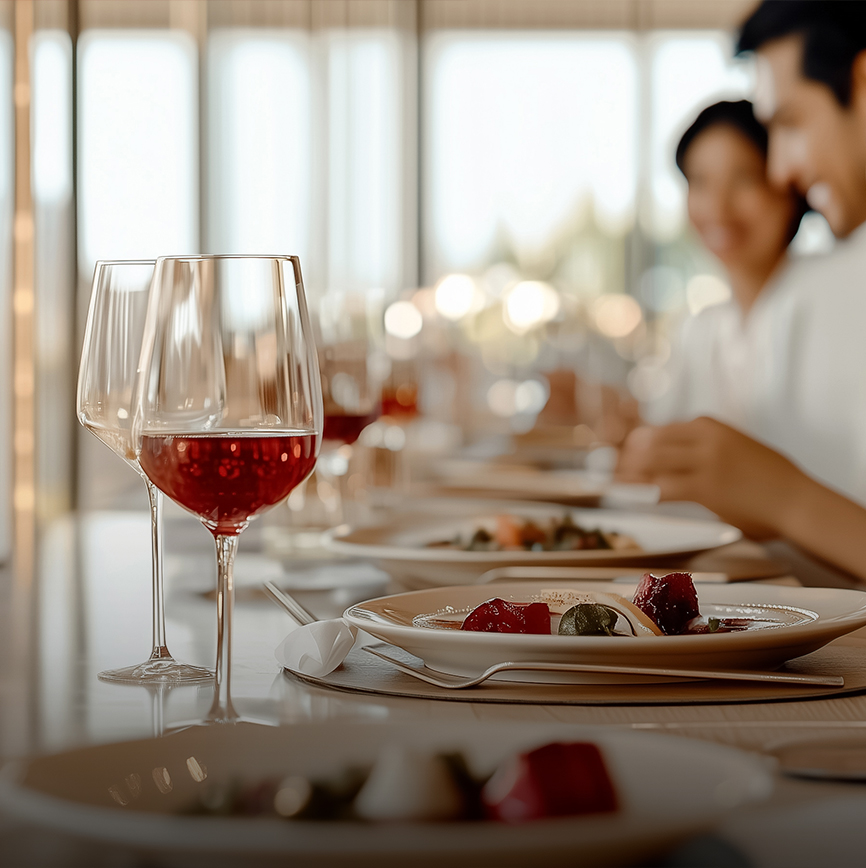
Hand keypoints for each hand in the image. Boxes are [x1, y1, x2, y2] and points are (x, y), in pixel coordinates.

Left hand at [616, 417, 804, 538]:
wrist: (796, 498)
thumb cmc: (768, 477)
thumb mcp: (734, 445)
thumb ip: (703, 445)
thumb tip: (669, 454)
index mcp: (708, 425)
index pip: (659, 429)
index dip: (635, 443)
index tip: (622, 455)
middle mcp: (704, 438)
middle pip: (649, 441)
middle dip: (626, 457)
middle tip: (615, 471)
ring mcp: (705, 461)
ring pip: (652, 461)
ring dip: (632, 474)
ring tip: (621, 485)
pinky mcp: (706, 487)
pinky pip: (665, 487)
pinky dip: (648, 492)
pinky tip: (643, 498)